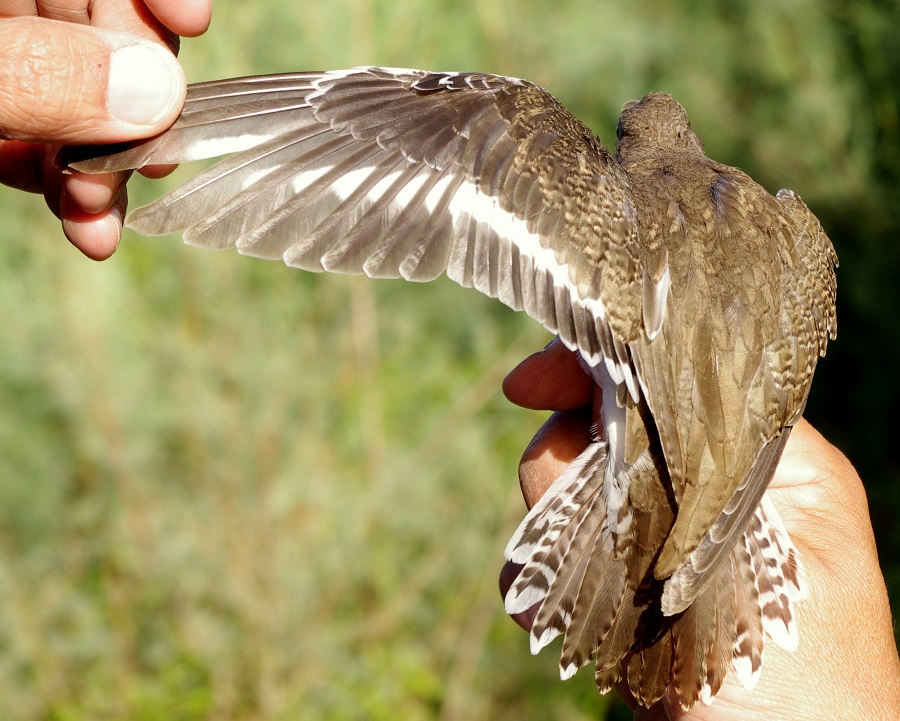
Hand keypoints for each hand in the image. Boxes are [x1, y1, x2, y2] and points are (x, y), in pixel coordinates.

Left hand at [0, 1, 211, 258]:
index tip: (191, 22)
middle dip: (135, 105)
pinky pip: (38, 141)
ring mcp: (3, 71)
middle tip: (145, 163)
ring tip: (100, 218)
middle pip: (99, 30)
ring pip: (77, 99)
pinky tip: (84, 223)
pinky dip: (65, 186)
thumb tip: (157, 90)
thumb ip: (38, 75)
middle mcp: (5, 13)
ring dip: (106, 167)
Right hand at [500, 338, 899, 719]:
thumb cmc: (804, 690)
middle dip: (563, 464)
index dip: (594, 369)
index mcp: (761, 462)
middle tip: (564, 516)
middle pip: (606, 428)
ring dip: (546, 532)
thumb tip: (599, 420)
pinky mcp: (629, 585)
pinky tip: (545, 612)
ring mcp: (663, 540)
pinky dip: (541, 577)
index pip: (669, 378)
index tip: (527, 386)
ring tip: (552, 592)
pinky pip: (563, 552)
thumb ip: (689, 474)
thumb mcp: (763, 559)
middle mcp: (709, 491)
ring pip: (574, 489)